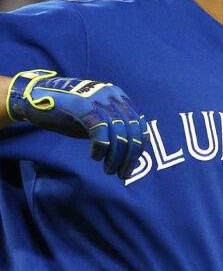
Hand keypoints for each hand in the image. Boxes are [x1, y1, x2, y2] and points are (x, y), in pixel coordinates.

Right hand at [6, 69, 148, 180]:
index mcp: (120, 97)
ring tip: (108, 170)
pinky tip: (95, 156)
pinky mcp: (83, 106)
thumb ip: (114, 129)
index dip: (138, 148)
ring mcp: (98, 99)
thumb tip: (131, 153)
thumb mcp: (97, 119)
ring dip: (115, 157)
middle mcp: (113, 96)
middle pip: (132, 132)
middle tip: (123, 174)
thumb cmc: (67, 112)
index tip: (131, 165)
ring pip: (119, 134)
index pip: (140, 126)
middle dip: (130, 157)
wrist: (34, 98)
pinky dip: (101, 148)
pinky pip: (101, 133)